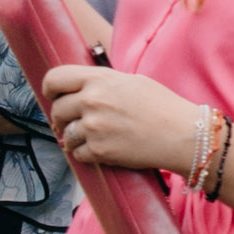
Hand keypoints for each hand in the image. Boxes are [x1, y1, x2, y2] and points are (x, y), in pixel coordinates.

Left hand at [40, 61, 209, 177]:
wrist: (183, 135)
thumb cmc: (162, 106)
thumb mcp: (131, 81)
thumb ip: (102, 82)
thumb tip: (78, 88)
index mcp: (100, 79)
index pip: (55, 79)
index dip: (50, 89)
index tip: (54, 96)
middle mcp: (93, 101)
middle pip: (57, 110)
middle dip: (62, 118)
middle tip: (73, 122)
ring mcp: (94, 127)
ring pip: (65, 134)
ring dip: (73, 138)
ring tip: (91, 137)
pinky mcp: (99, 150)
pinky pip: (78, 154)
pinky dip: (86, 154)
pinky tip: (101, 149)